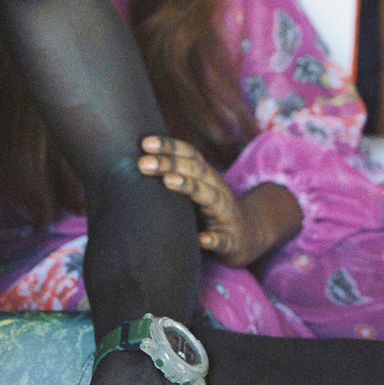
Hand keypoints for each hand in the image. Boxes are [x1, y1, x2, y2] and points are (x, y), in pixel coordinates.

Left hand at [137, 136, 300, 266]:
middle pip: (196, 170)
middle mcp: (217, 190)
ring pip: (210, 196)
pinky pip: (222, 239)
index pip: (189, 155)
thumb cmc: (211, 210)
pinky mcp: (230, 240)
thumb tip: (135, 164)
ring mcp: (225, 214)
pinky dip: (213, 239)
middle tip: (143, 162)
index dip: (169, 146)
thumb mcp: (195, 190)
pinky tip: (202, 239)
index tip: (144, 143)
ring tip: (168, 181)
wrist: (248, 237)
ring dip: (189, 186)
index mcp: (206, 177)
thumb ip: (172, 177)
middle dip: (170, 163)